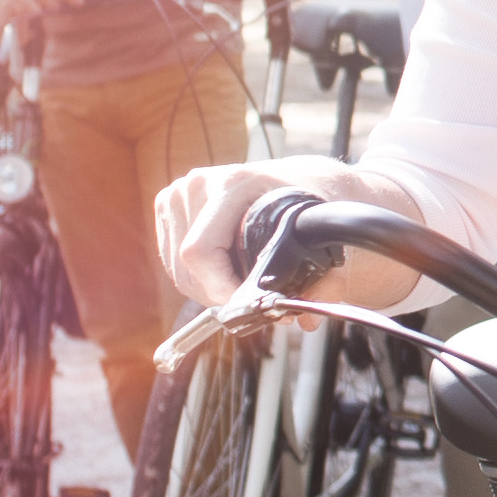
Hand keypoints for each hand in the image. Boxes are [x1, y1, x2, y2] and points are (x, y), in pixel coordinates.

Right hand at [154, 155, 382, 304]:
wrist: (299, 177)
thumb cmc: (312, 202)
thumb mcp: (325, 234)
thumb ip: (328, 280)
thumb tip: (308, 319)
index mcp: (230, 183)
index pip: (200, 252)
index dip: (221, 289)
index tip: (252, 303)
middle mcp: (196, 184)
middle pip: (186, 267)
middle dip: (220, 294)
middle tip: (255, 298)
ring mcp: (178, 193)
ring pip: (177, 270)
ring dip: (207, 288)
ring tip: (243, 282)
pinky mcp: (169, 205)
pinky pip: (173, 262)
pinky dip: (197, 276)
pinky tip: (225, 270)